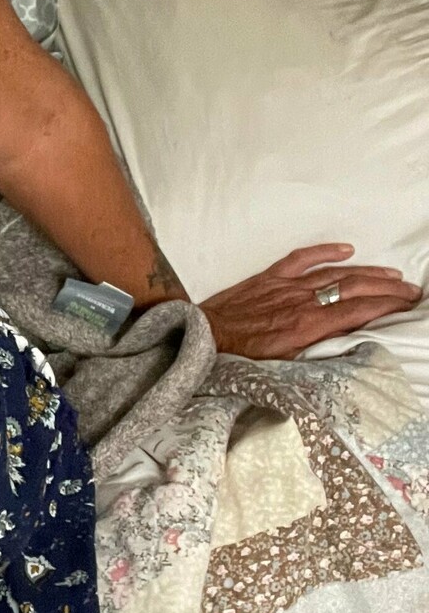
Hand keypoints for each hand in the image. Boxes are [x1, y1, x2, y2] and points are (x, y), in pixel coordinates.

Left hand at [201, 244, 423, 359]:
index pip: (358, 310)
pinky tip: (346, 249)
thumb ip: (316, 350)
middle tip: (410, 291)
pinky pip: (302, 258)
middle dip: (387, 289)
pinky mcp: (270, 276)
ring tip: (391, 275)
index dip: (387, 306)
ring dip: (367, 272)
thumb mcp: (285, 363)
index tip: (407, 304)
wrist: (204, 336)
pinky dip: (325, 251)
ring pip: (335, 273)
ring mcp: (286, 285)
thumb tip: (346, 342)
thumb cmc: (242, 356)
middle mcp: (301, 301)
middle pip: (354, 288)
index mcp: (307, 325)